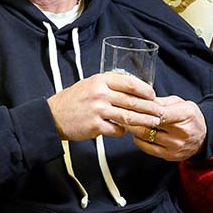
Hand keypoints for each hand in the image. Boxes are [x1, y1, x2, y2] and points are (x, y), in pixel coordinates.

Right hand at [47, 72, 162, 140]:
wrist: (52, 116)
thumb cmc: (72, 100)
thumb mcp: (89, 84)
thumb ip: (108, 84)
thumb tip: (131, 88)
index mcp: (100, 80)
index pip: (129, 83)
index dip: (145, 90)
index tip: (153, 95)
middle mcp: (100, 94)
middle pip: (132, 101)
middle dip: (149, 108)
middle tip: (159, 112)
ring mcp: (98, 110)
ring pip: (128, 116)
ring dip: (143, 121)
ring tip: (153, 123)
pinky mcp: (95, 126)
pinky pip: (116, 130)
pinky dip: (123, 131)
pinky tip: (125, 131)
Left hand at [127, 95, 206, 160]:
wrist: (203, 137)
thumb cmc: (188, 117)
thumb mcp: (179, 103)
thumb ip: (160, 102)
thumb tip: (139, 99)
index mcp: (186, 114)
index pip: (161, 112)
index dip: (144, 108)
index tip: (132, 104)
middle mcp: (182, 132)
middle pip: (149, 125)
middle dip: (133, 117)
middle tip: (122, 111)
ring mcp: (176, 146)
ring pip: (145, 136)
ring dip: (133, 128)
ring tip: (128, 121)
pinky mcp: (169, 156)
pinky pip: (147, 148)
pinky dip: (138, 139)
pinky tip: (136, 133)